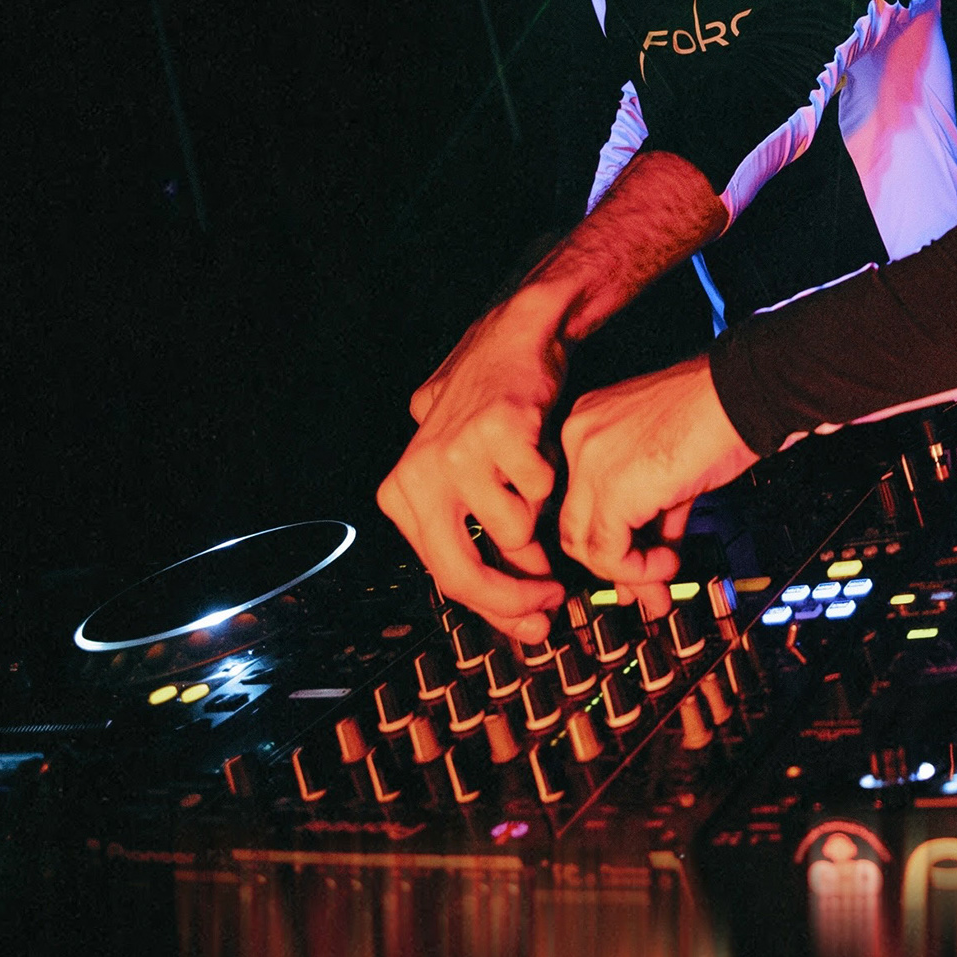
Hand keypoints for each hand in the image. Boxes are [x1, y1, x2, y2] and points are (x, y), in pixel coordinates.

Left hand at [376, 292, 570, 632]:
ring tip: (538, 488)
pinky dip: (552, 477)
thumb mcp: (457, 473)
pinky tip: (540, 449)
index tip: (534, 619)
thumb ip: (466, 533)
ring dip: (540, 519)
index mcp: (402, 492)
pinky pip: (541, 489)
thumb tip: (504, 608)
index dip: (496, 610)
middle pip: (464, 573)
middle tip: (554, 599)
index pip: (445, 578)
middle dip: (517, 598)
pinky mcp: (498, 431)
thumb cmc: (488, 411)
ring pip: (515, 531)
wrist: (514, 336)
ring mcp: (456, 452)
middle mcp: (419, 475)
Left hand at [559, 358, 758, 597]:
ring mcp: (589, 460)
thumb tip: (657, 555)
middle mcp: (580, 436)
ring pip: (583, 543)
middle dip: (615, 564)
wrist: (745, 393)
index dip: (613, 536)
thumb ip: (655, 510)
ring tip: (668, 572)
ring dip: (628, 571)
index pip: (583, 497)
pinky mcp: (611, 488)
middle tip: (648, 586)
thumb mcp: (673, 467)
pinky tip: (669, 563)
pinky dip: (638, 570)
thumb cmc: (720, 413)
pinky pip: (608, 553)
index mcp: (591, 423)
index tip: (639, 562)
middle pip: (576, 522)